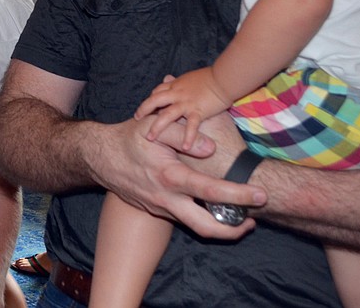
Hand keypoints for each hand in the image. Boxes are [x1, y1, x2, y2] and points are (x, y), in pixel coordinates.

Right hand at [96, 113, 262, 238]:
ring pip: (195, 226)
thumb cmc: (128, 138)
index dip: (239, 195)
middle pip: (205, 228)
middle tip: (254, 222)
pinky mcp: (157, 210)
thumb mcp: (153, 127)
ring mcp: (161, 208)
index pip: (210, 191)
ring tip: (240, 215)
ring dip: (219, 225)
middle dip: (233, 230)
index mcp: (169, 176)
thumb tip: (209, 147)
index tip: (260, 194)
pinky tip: (213, 206)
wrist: (99, 156)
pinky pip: (184, 218)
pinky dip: (202, 216)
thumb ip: (183, 134)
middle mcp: (166, 199)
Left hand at [135, 69, 231, 149]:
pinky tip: (184, 147)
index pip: (158, 91)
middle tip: (137, 118)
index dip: (151, 99)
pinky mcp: (198, 110)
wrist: (225, 78)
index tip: (146, 107)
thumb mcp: (190, 77)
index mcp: (177, 85)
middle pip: (155, 100)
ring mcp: (187, 102)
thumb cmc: (211, 77)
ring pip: (167, 115)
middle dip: (144, 109)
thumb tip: (166, 77)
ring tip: (150, 137)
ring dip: (157, 126)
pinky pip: (191, 126)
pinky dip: (188, 136)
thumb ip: (177, 80)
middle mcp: (178, 93)